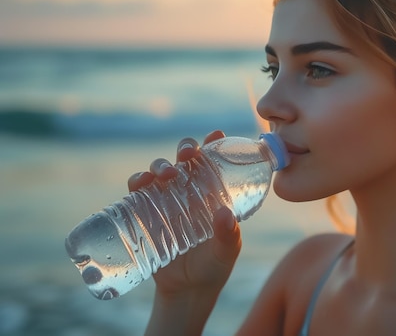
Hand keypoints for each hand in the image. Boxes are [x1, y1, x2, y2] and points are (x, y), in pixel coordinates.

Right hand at [128, 130, 241, 298]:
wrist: (186, 291)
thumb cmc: (213, 267)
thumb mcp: (226, 251)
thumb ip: (228, 234)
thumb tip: (224, 213)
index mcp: (213, 193)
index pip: (214, 162)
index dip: (214, 144)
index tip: (215, 134)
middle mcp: (190, 191)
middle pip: (185, 160)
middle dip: (185, 149)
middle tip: (188, 154)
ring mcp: (166, 200)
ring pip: (160, 170)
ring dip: (160, 165)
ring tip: (165, 174)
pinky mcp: (146, 212)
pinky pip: (138, 191)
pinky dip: (137, 181)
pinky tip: (139, 183)